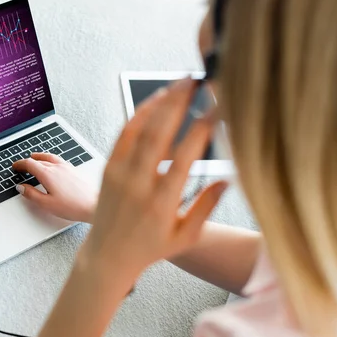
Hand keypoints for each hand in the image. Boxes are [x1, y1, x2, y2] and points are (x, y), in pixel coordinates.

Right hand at [12, 153, 98, 222]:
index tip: (15, 166)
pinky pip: (59, 160)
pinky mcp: (75, 170)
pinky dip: (51, 159)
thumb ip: (32, 194)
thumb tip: (21, 188)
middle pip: (39, 159)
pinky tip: (53, 164)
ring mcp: (67, 167)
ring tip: (35, 157)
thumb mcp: (46, 204)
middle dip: (28, 162)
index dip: (20, 164)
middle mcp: (57, 167)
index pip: (30, 164)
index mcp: (48, 174)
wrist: (94, 204)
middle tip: (22, 166)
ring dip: (40, 156)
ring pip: (50, 157)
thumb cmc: (73, 206)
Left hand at [80, 79, 227, 283]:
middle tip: (196, 82)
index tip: (217, 110)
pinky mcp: (108, 167)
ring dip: (160, 103)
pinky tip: (155, 100)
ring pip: (140, 129)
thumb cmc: (149, 247)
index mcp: (162, 202)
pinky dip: (138, 114)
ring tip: (179, 84)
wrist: (108, 255)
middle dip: (180, 103)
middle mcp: (139, 184)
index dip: (202, 129)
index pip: (186, 157)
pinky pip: (123, 134)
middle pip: (160, 134)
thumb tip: (228, 179)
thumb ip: (206, 208)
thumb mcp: (186, 237)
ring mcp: (120, 174)